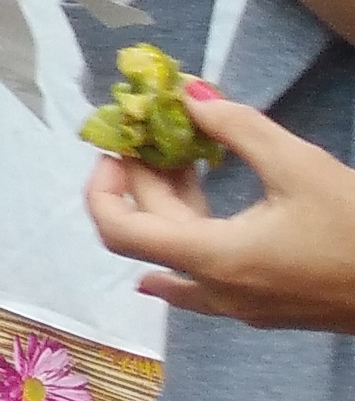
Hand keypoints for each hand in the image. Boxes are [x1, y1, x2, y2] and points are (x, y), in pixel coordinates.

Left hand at [90, 84, 354, 331]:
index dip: (101, 185)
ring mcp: (240, 305)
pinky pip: (205, 271)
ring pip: (178, 255)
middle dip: (143, 180)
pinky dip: (195, 229)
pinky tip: (204, 201)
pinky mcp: (265, 306)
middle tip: (153, 134)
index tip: (117, 146)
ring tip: (183, 155)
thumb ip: (237, 128)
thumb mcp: (300, 166)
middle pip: (149, 234)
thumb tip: (188, 94)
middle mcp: (214, 290)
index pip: (117, 231)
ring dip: (170, 205)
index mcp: (212, 258)